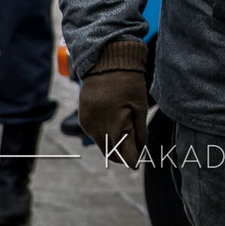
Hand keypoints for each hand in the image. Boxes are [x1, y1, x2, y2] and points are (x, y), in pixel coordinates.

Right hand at [78, 41, 148, 166]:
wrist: (106, 62)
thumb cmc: (128, 82)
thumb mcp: (140, 105)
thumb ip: (140, 130)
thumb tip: (141, 149)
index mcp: (111, 125)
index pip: (121, 153)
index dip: (132, 159)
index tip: (139, 163)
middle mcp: (95, 127)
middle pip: (110, 152)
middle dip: (123, 155)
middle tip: (136, 153)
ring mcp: (86, 123)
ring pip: (102, 144)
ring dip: (114, 146)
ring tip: (128, 139)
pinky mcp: (83, 118)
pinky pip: (95, 134)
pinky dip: (106, 136)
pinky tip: (116, 128)